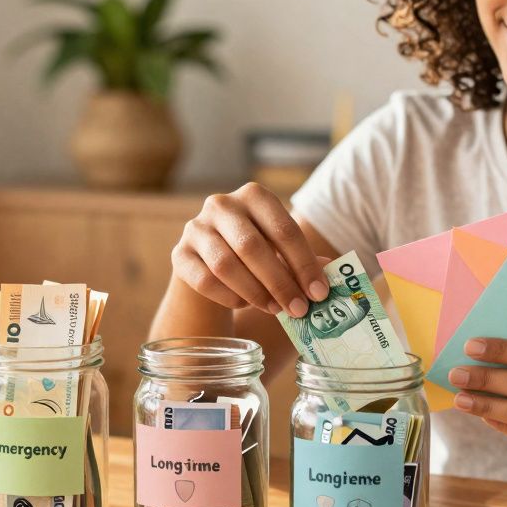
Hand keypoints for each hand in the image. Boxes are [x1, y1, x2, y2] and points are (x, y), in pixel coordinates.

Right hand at [172, 182, 329, 316]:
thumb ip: (303, 261)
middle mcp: (221, 204)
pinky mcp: (179, 254)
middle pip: (252, 246)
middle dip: (280, 282)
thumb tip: (327, 277)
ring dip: (255, 292)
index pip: (284, 229)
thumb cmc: (255, 256)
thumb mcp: (281, 252)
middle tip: (298, 309)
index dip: (304, 263)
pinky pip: (205, 280)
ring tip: (275, 310)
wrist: (209, 264)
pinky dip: (229, 296)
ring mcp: (196, 228)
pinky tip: (244, 305)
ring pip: (226, 265)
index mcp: (255, 196)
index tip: (319, 293)